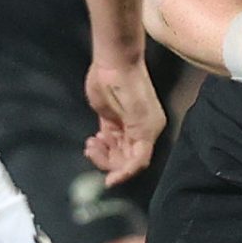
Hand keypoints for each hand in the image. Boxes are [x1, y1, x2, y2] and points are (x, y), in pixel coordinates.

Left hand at [84, 56, 163, 186]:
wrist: (114, 62)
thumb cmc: (127, 87)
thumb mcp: (137, 118)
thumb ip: (137, 146)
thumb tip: (134, 168)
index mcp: (150, 131)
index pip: (138, 162)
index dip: (124, 173)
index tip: (108, 180)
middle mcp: (141, 131)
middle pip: (125, 159)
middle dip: (108, 160)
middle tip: (92, 151)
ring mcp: (125, 126)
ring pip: (115, 152)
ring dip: (102, 153)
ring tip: (91, 144)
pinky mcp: (111, 120)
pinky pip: (108, 142)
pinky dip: (100, 146)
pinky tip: (92, 140)